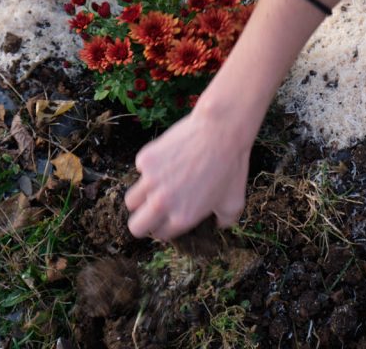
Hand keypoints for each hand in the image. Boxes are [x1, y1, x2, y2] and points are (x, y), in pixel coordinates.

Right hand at [124, 106, 251, 239]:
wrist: (221, 131)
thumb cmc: (231, 166)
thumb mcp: (234, 201)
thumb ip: (224, 220)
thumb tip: (217, 224)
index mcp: (182, 218)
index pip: (160, 234)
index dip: (164, 227)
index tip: (168, 218)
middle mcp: (162, 203)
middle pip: (135, 227)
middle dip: (143, 222)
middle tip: (153, 212)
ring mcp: (151, 180)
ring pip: (131, 201)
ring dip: (142, 197)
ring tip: (157, 187)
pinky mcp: (146, 159)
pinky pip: (140, 169)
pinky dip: (150, 167)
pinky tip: (168, 159)